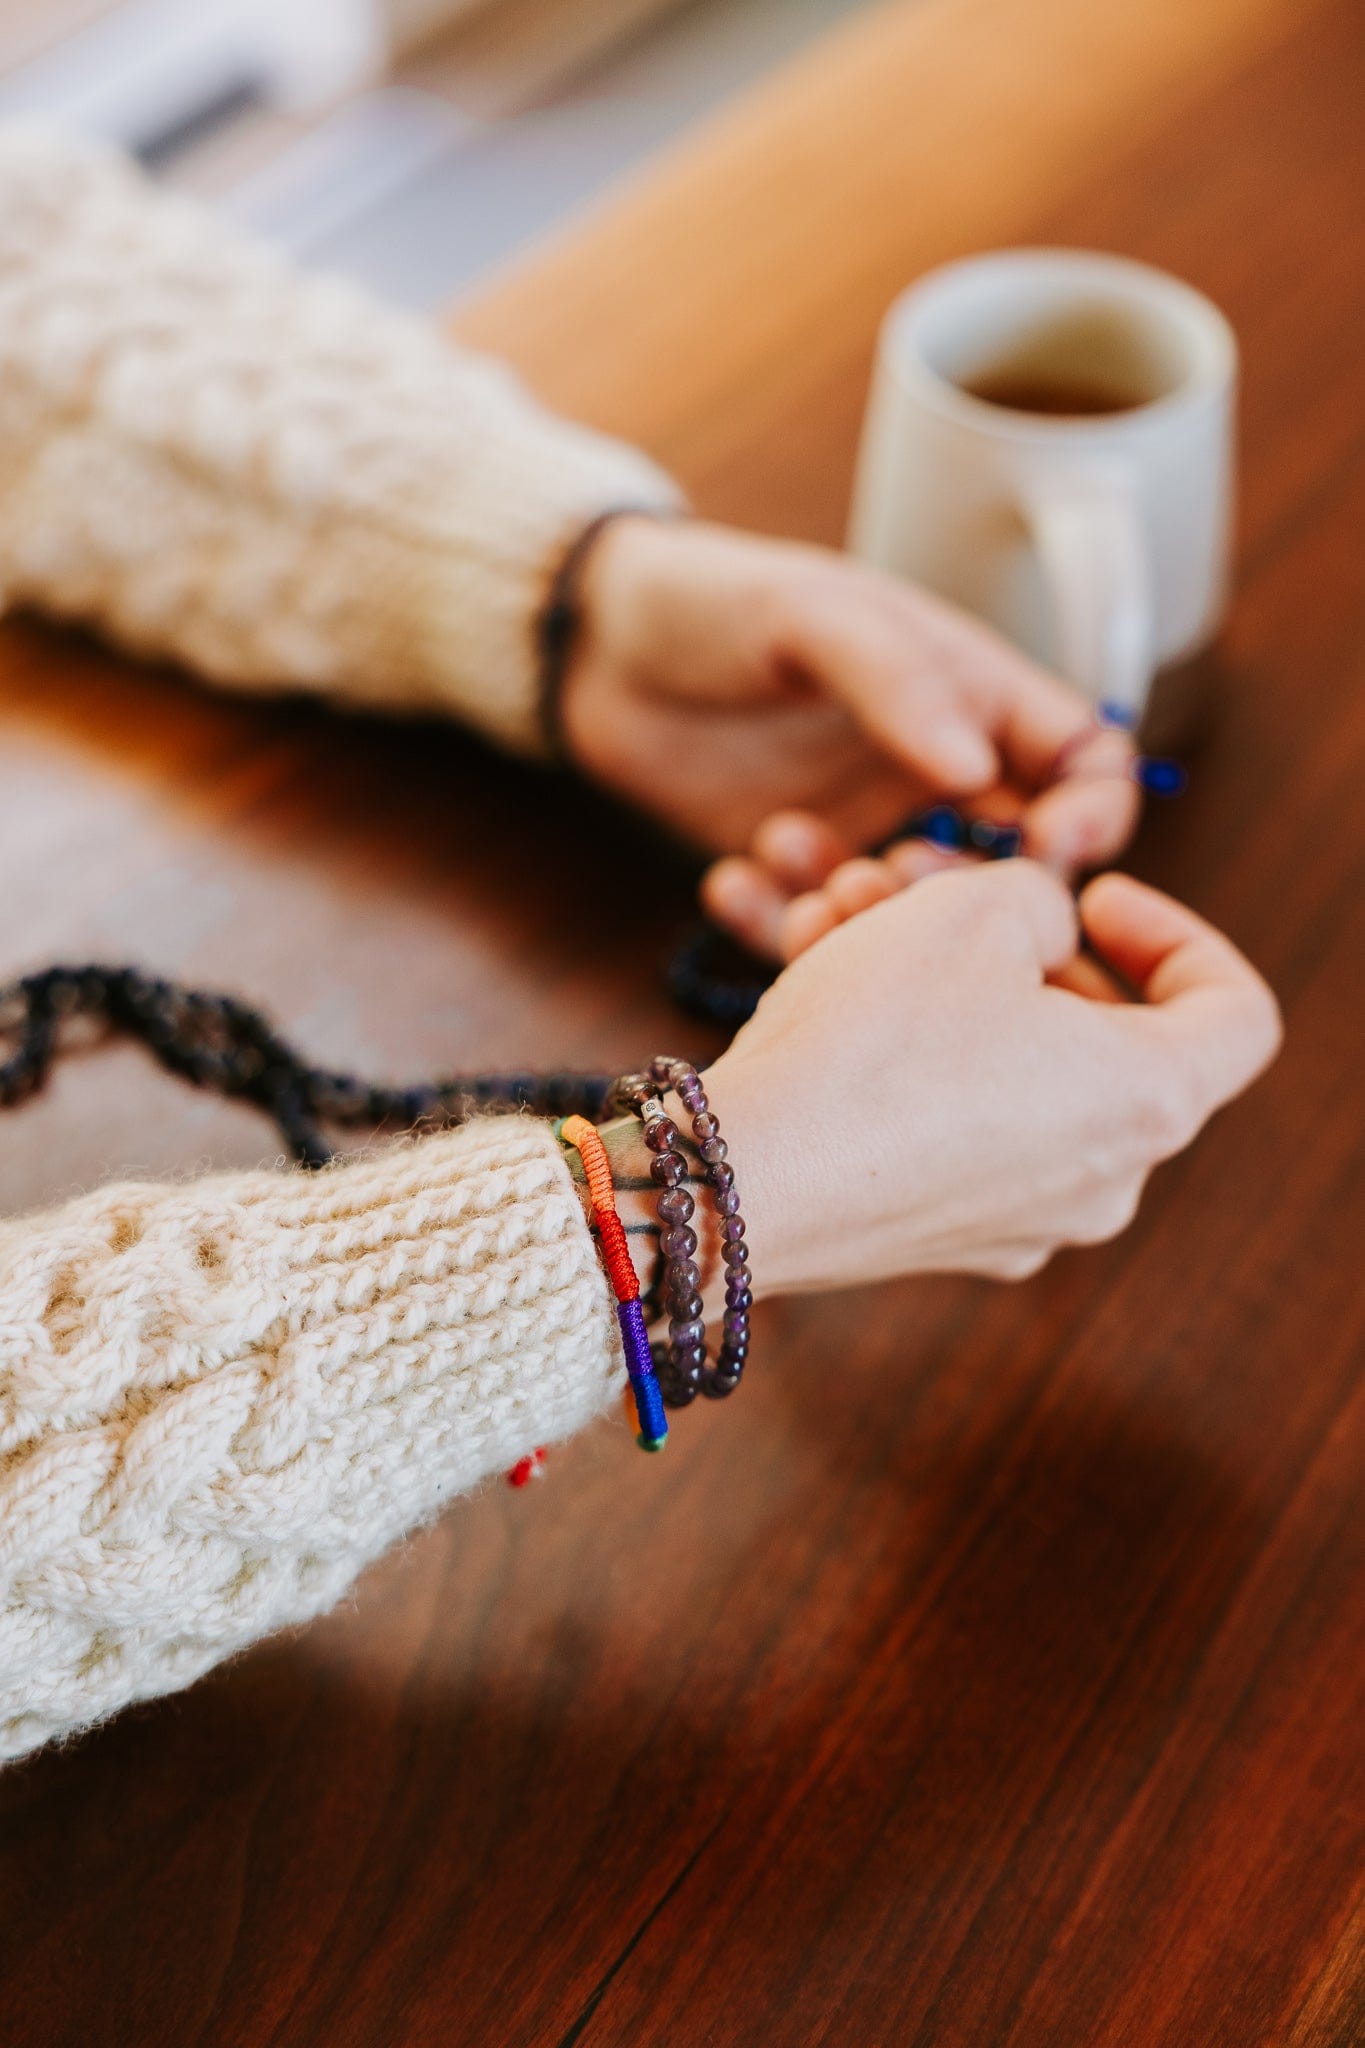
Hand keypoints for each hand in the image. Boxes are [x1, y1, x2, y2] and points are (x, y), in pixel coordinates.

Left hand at [562, 516, 1138, 900]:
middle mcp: (938, 775)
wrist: (597, 646)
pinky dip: (783, 927)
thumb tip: (975, 769)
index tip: (1047, 848)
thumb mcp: (815, 616)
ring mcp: (870, 831)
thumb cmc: (717, 600)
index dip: (1092, 813)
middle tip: (893, 870)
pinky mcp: (798, 880)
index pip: (1087, 766)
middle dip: (972, 888)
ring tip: (794, 862)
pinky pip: (820, 934)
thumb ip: (898, 683)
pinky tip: (729, 881)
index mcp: (976, 696)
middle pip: (1016, 867)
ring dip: (871, 916)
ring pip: (919, 919)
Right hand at [697, 863, 1279, 1293]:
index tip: (1096, 896)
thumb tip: (1039, 932)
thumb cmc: (870, 1046)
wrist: (739, 1183)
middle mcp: (1104, 1182)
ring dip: (950, 989)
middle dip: (1027, 948)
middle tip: (949, 898)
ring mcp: (1023, 1223)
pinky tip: (828, 997)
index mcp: (1149, 1099)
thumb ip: (1039, 897)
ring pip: (1014, 1073)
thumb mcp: (971, 910)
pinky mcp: (940, 1240)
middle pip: (1110, 1039)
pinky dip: (912, 1056)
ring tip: (856, 924)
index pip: (1238, 1013)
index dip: (1179, 934)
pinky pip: (953, 1125)